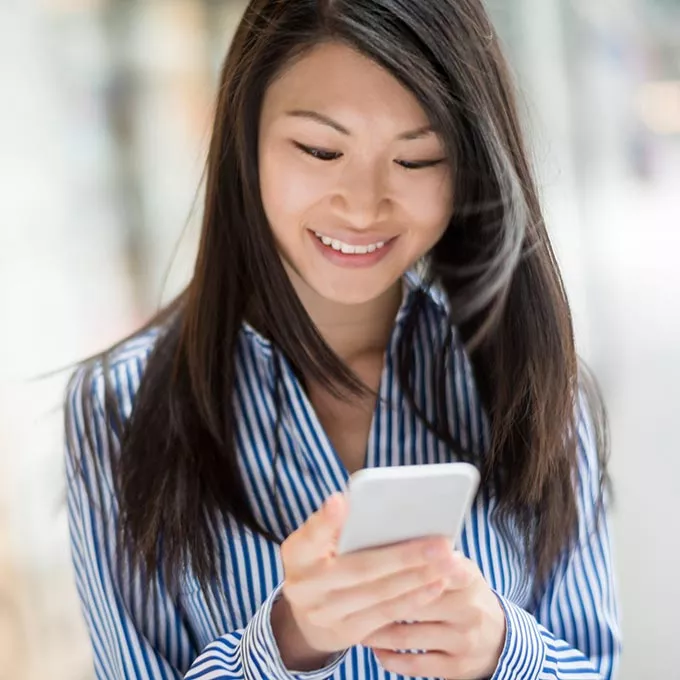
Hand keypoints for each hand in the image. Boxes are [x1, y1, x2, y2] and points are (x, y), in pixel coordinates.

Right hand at [271, 493, 457, 670]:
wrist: (307, 616)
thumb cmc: (322, 561)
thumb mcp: (318, 542)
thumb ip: (338, 527)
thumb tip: (372, 504)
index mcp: (297, 553)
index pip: (311, 534)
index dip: (326, 520)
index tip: (341, 501)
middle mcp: (305, 585)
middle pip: (359, 568)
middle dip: (404, 556)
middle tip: (440, 543)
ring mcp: (324, 613)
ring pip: (379, 593)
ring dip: (418, 577)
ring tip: (448, 561)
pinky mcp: (346, 633)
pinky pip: (386, 614)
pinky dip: (413, 597)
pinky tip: (436, 583)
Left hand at [362, 552, 505, 679]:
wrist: (500, 640)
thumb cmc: (465, 595)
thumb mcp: (462, 570)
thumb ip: (435, 557)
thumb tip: (395, 538)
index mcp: (468, 579)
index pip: (436, 568)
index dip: (406, 565)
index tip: (374, 562)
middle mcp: (469, 610)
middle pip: (414, 602)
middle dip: (378, 599)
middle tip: (349, 594)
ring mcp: (463, 641)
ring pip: (407, 636)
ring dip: (376, 631)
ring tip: (353, 621)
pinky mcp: (455, 668)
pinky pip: (414, 665)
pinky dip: (389, 657)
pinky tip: (374, 649)